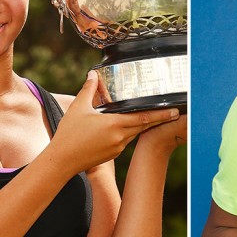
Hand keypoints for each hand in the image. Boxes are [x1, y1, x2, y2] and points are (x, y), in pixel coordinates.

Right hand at [50, 71, 179, 172]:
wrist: (61, 161)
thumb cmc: (69, 134)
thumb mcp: (78, 108)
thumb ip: (88, 90)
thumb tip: (93, 75)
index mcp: (114, 124)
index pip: (144, 118)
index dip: (161, 114)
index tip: (174, 111)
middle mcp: (120, 137)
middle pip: (144, 126)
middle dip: (158, 119)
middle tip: (173, 113)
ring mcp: (117, 148)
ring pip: (134, 133)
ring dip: (141, 125)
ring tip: (148, 116)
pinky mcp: (112, 155)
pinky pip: (124, 141)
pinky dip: (127, 132)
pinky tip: (122, 127)